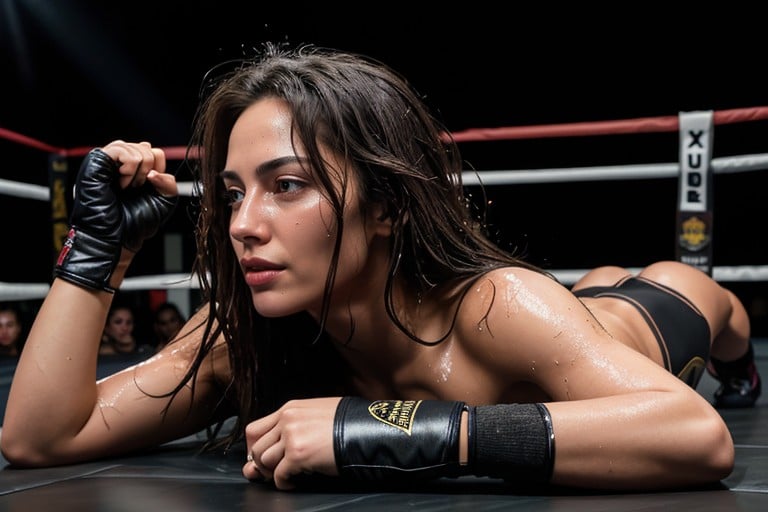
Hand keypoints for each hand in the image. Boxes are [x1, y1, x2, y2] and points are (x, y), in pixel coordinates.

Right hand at [54, 141, 177, 291]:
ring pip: (135, 148)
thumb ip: (169, 183)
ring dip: (137, 172)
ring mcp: (109, 161)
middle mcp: (122, 163)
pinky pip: (121, 149)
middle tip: (134, 190)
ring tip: (126, 188)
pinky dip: (129, 167)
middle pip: (148, 148)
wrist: (116, 237)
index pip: (156, 153)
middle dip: (148, 172)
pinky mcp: (97, 161)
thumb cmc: (135, 222)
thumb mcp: (164, 201)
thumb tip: (154, 172)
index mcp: (136, 170)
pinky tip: (122, 183)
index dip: (159, 171)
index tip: (147, 190)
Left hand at [242, 397, 341, 489]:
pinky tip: (296, 481)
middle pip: (257, 448)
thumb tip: (276, 446)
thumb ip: (292, 427)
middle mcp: (287, 420)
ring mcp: (291, 437)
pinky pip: (279, 476)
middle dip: (261, 464)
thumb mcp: (316, 414)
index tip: (261, 458)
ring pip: (264, 462)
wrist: (365, 429)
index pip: (254, 429)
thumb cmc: (347, 422)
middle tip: (274, 471)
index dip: (254, 448)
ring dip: (273, 473)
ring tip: (288, 474)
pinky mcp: (297, 455)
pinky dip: (284, 483)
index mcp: (290, 409)